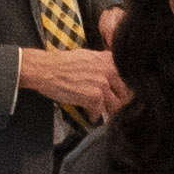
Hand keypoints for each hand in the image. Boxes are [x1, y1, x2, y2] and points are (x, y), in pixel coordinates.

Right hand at [12, 45, 126, 119]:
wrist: (46, 69)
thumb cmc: (61, 64)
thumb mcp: (87, 57)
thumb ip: (102, 65)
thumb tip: (110, 76)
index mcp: (108, 59)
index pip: (128, 77)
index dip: (126, 89)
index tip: (123, 96)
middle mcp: (109, 70)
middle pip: (125, 92)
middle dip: (120, 101)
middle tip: (114, 108)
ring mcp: (103, 84)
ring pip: (116, 104)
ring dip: (108, 111)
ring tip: (103, 113)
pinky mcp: (95, 97)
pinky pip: (100, 112)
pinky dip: (94, 116)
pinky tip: (90, 115)